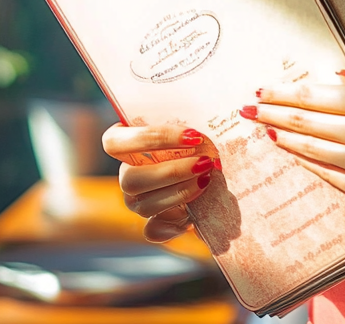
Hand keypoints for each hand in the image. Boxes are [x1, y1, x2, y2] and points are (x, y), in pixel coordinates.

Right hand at [101, 123, 219, 241]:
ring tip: (207, 180)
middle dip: (171, 171)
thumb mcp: (192, 123)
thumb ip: (191, 121)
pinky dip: (174, 224)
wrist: (213, 162)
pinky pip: (152, 231)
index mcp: (125, 143)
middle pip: (129, 179)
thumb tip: (230, 113)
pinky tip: (194, 213)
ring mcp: (136, 200)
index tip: (193, 136)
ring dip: (179, 193)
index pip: (114, 142)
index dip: (153, 139)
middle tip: (205, 162)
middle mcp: (126, 173)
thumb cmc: (199, 135)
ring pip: (143, 205)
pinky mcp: (152, 223)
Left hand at [250, 72, 344, 221]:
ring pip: (308, 147)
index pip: (315, 93)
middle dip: (271, 112)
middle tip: (249, 108)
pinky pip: (324, 173)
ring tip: (263, 130)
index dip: (284, 91)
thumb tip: (334, 79)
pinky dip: (304, 161)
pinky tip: (291, 153)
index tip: (264, 89)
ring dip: (281, 137)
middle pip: (303, 120)